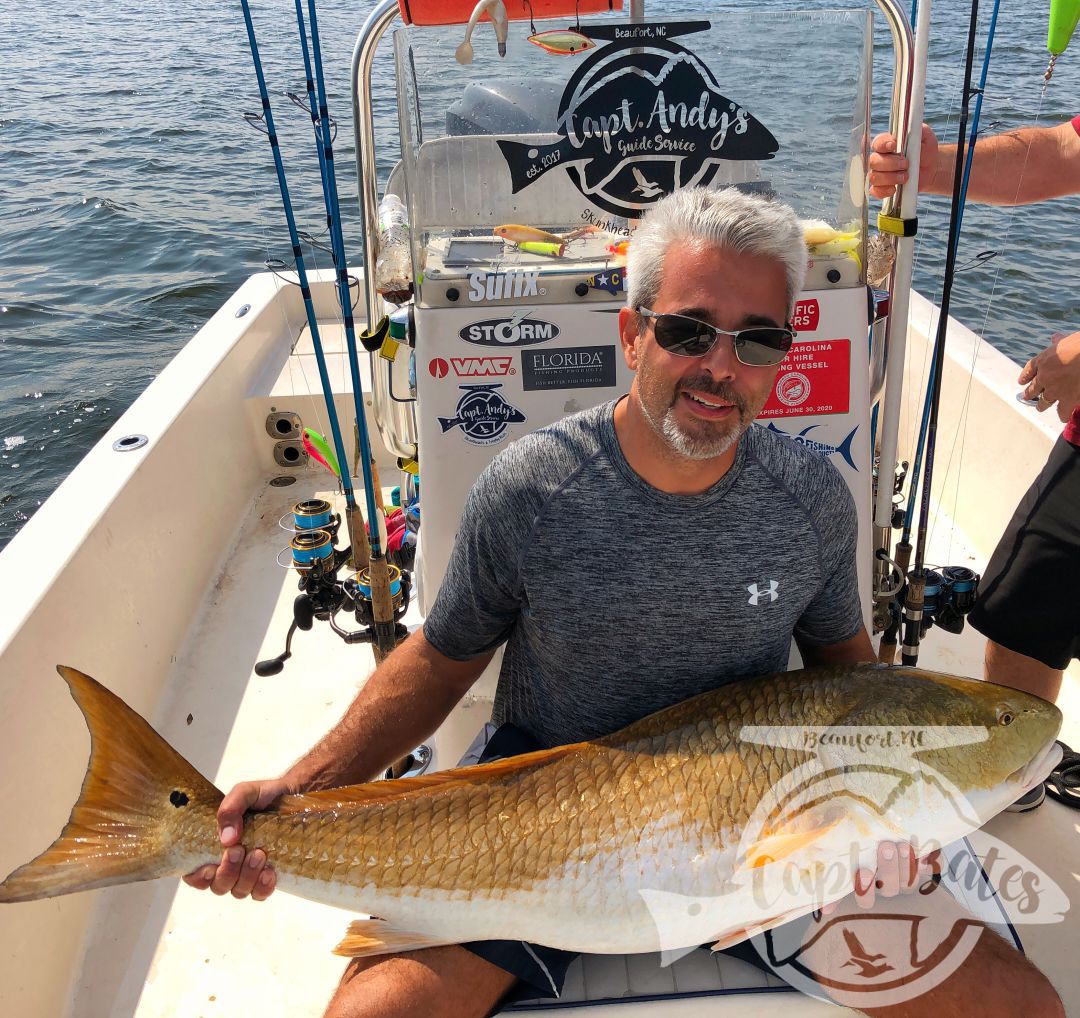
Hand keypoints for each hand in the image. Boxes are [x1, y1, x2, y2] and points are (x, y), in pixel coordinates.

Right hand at [181, 777, 291, 899]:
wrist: (294, 795)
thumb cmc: (263, 796)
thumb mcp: (245, 792)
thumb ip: (230, 808)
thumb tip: (226, 838)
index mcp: (213, 846)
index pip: (194, 874)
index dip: (198, 877)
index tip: (209, 867)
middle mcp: (228, 864)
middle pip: (218, 886)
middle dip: (228, 871)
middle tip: (240, 850)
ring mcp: (248, 873)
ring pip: (239, 891)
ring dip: (247, 877)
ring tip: (260, 854)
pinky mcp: (267, 876)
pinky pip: (260, 894)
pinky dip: (263, 887)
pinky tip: (270, 872)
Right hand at [822, 841, 940, 912]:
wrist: (886, 819)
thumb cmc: (857, 833)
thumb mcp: (840, 845)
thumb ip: (831, 864)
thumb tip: (819, 898)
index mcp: (867, 884)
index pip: (865, 900)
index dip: (865, 890)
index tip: (863, 872)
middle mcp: (888, 883)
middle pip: (890, 888)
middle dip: (888, 869)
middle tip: (885, 848)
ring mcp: (909, 876)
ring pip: (910, 882)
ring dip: (907, 864)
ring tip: (902, 845)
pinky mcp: (929, 863)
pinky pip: (935, 867)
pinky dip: (933, 861)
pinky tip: (925, 851)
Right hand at [868, 124, 938, 198]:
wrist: (930, 169)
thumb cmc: (925, 151)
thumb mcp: (925, 136)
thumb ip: (918, 129)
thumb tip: (911, 126)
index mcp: (886, 144)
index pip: (877, 143)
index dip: (882, 145)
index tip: (894, 146)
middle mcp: (879, 158)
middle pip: (873, 161)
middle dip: (890, 164)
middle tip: (906, 164)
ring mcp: (878, 173)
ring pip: (874, 177)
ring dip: (890, 178)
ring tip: (905, 177)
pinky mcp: (881, 187)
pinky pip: (875, 191)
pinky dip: (884, 191)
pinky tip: (895, 188)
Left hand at [1019, 331, 1079, 422]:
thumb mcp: (1067, 339)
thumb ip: (1059, 341)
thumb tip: (1055, 337)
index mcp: (1043, 360)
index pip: (1029, 369)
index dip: (1025, 376)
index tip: (1021, 382)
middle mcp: (1044, 377)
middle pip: (1033, 389)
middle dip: (1030, 393)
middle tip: (1026, 396)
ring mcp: (1054, 390)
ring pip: (1043, 402)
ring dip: (1042, 405)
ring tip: (1040, 407)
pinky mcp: (1067, 399)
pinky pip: (1062, 411)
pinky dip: (1062, 414)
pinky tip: (1063, 416)